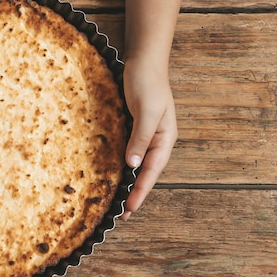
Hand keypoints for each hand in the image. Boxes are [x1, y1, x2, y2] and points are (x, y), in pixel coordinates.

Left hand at [121, 56, 177, 219]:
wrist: (143, 61)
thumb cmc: (148, 83)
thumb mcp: (147, 111)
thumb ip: (141, 138)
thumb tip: (133, 165)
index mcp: (165, 139)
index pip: (151, 172)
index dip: (141, 192)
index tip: (129, 210)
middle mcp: (156, 141)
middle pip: (145, 173)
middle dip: (134, 194)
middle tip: (120, 216)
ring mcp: (144, 135)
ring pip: (136, 165)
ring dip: (128, 183)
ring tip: (116, 202)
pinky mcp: (133, 129)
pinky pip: (127, 152)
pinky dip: (120, 166)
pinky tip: (111, 175)